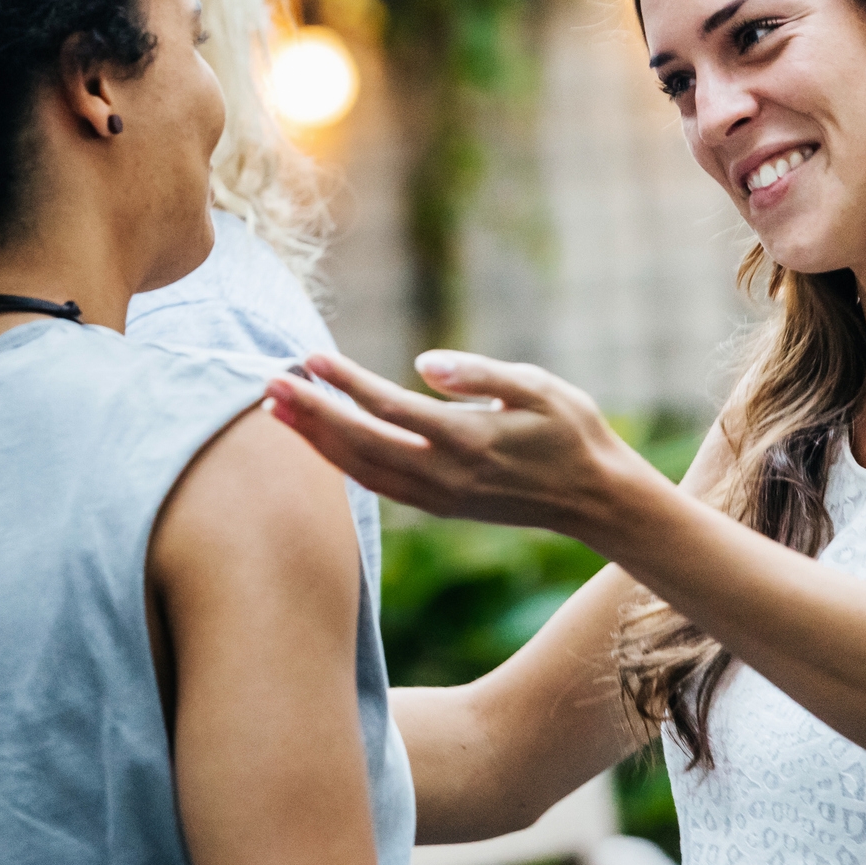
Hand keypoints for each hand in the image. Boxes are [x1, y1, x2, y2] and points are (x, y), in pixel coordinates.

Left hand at [262, 350, 648, 535]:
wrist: (597, 500)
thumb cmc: (573, 433)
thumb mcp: (539, 388)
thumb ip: (480, 374)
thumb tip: (422, 363)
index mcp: (469, 441)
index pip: (390, 410)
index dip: (347, 385)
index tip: (311, 358)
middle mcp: (446, 475)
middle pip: (361, 444)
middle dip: (311, 414)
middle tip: (268, 381)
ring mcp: (439, 497)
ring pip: (361, 469)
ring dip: (316, 439)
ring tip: (277, 407)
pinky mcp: (438, 506)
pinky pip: (376, 484)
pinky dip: (340, 461)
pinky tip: (318, 440)